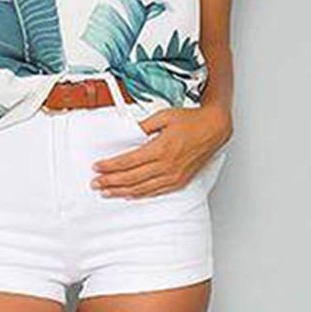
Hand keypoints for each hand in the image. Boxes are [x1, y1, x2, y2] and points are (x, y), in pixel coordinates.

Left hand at [91, 104, 232, 199]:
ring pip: (142, 188)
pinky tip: (129, 195)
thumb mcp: (164, 116)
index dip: (110, 166)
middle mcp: (166, 165)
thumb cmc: (192, 122)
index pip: (128, 161)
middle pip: (131, 178)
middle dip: (110, 181)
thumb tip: (129, 131)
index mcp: (160, 148)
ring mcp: (173, 175)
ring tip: (107, 192)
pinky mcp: (179, 181)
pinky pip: (155, 192)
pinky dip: (140, 195)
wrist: (214, 129)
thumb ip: (144, 125)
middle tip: (96, 183)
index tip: (98, 167)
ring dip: (121, 191)